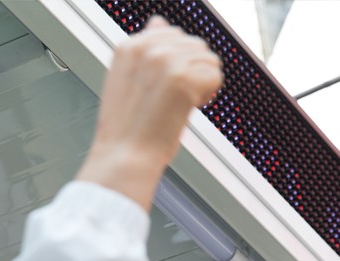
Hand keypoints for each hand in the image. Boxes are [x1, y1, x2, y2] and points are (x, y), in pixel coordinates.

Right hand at [77, 17, 222, 209]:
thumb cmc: (127, 132)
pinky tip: (186, 111)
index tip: (160, 91)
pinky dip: (208, 97)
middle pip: (194, 45)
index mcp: (129, 47)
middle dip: (191, 73)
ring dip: (201, 85)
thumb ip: (145, 50)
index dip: (174, 65)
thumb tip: (158, 21)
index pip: (170, 35)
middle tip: (169, 103)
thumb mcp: (128, 81)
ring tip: (176, 107)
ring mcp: (165, 60)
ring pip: (208, 59)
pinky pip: (215, 76)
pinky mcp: (183, 78)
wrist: (124, 160)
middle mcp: (146, 47)